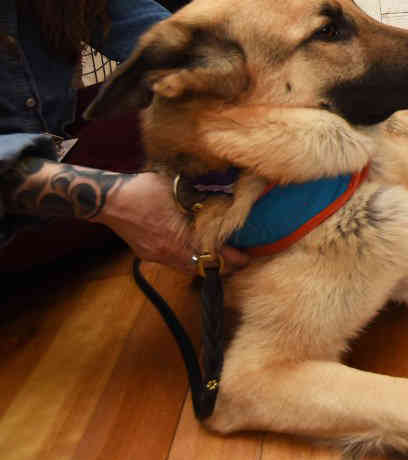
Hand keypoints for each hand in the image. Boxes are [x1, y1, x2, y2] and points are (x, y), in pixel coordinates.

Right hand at [92, 172, 248, 274]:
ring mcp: (155, 255)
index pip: (212, 257)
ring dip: (203, 263)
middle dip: (221, 266)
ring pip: (186, 268)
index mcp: (178, 239)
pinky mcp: (146, 253)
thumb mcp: (178, 190)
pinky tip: (195, 249)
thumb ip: (201, 198)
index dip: (231, 259)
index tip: (246, 258)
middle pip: (200, 269)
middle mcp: (167, 252)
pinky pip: (173, 262)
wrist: (108, 200)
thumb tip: (224, 200)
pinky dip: (188, 258)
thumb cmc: (143, 190)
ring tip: (220, 256)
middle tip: (238, 260)